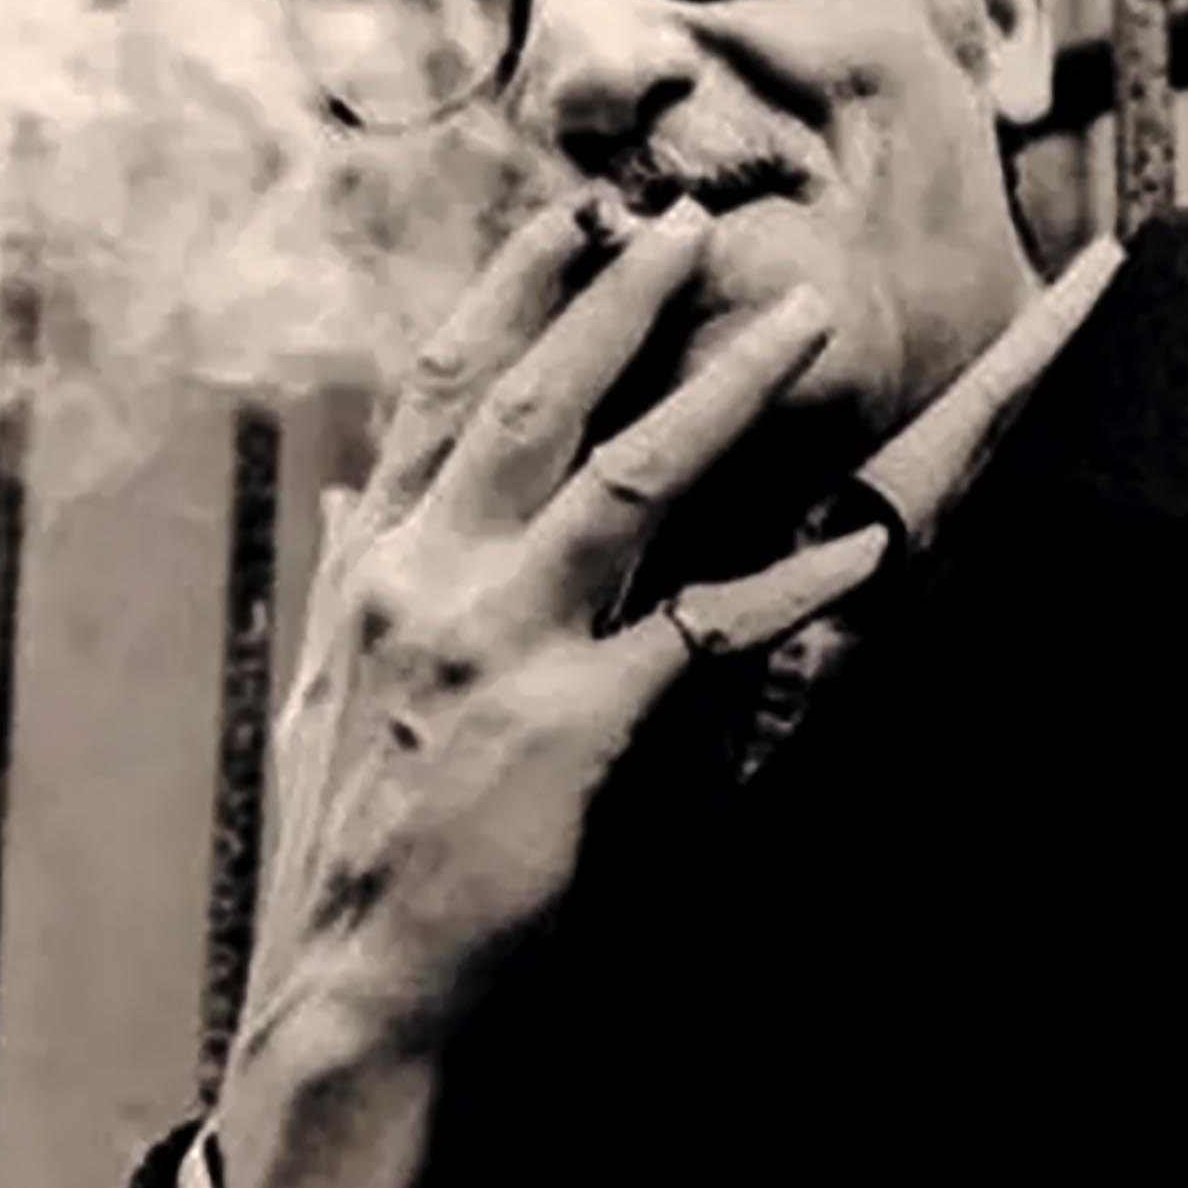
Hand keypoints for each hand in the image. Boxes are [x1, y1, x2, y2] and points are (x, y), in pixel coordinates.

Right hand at [211, 190, 890, 1187]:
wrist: (357, 973)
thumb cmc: (356, 825)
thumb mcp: (325, 684)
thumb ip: (350, 570)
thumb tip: (342, 489)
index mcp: (380, 560)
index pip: (439, 390)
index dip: (508, 290)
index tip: (571, 213)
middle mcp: (427, 578)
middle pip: (530, 401)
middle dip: (615, 299)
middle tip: (692, 217)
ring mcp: (496, 645)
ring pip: (622, 481)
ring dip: (721, 391)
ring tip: (802, 320)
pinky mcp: (569, 725)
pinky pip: (699, 629)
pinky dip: (786, 581)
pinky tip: (862, 545)